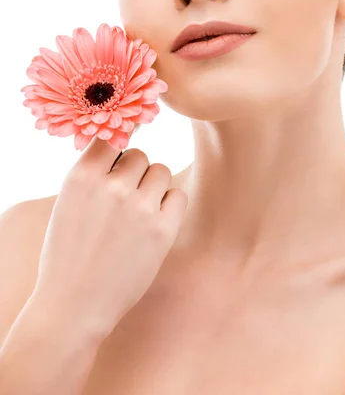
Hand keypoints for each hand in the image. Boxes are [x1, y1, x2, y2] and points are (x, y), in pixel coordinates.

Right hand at [31, 136, 187, 337]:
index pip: (111, 138)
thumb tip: (123, 148)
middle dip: (134, 173)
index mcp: (82, 177)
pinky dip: (169, 204)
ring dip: (152, 186)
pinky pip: (178, 195)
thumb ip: (93, 175)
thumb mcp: (68, 203)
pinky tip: (154, 221)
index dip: (118, 148)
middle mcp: (112, 186)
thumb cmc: (68, 254)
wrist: (75, 305)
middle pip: (140, 156)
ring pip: (161, 171)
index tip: (121, 158)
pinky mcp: (163, 229)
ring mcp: (140, 207)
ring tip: (138, 211)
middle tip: (124, 198)